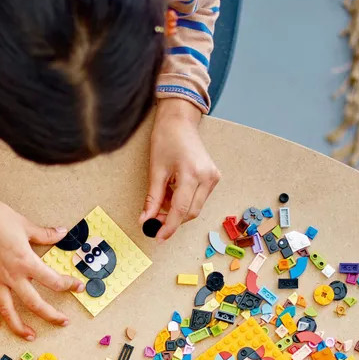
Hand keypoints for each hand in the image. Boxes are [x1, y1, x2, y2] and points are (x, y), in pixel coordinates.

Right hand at [0, 177, 80, 339]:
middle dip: (50, 315)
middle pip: (33, 303)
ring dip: (18, 326)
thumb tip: (62, 232)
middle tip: (62, 322)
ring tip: (29, 335)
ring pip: (7, 310)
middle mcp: (11, 275)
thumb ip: (45, 234)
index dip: (68, 285)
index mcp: (25, 262)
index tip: (77, 287)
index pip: (52, 280)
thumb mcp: (26, 225)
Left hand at [141, 98, 220, 240]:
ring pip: (195, 207)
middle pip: (190, 212)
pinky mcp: (213, 177)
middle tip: (153, 221)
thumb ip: (152, 198)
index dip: (168, 226)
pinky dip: (184, 202)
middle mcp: (207, 177)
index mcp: (192, 174)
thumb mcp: (155, 170)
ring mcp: (213, 177)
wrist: (180, 122)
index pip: (180, 210)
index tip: (157, 237)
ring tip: (161, 201)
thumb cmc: (166, 140)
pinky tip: (172, 194)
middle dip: (171, 220)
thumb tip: (145, 219)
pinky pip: (198, 199)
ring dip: (177, 211)